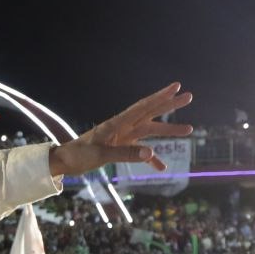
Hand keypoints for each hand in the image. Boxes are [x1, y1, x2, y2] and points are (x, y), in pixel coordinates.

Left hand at [49, 84, 192, 176]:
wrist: (65, 161)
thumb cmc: (79, 156)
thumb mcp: (101, 156)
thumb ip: (126, 154)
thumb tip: (151, 154)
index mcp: (118, 123)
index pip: (143, 107)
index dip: (161, 96)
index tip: (177, 86)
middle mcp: (123, 126)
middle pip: (151, 113)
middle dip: (170, 105)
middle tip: (189, 96)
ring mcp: (123, 136)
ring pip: (150, 130)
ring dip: (168, 130)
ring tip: (189, 129)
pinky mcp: (121, 147)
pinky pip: (140, 151)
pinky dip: (151, 158)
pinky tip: (162, 166)